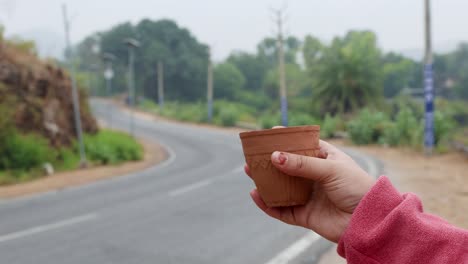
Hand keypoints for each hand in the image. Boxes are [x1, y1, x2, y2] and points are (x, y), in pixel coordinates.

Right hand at [245, 139, 374, 241]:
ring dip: (265, 181)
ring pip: (282, 187)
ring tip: (250, 172)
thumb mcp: (330, 169)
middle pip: (287, 167)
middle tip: (253, 155)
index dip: (287, 140)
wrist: (368, 220)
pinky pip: (282, 209)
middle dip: (270, 161)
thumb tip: (275, 157)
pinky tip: (257, 195)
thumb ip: (302, 164)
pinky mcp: (304, 215)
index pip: (302, 146)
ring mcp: (308, 196)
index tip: (269, 134)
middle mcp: (314, 176)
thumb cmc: (356, 187)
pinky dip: (268, 204)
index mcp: (325, 159)